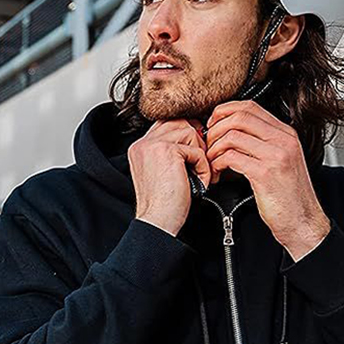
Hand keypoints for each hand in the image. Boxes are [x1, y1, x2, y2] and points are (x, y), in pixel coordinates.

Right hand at [127, 119, 210, 236]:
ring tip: (198, 173)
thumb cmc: (163, 204)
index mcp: (139, 148)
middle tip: (200, 161)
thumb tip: (193, 136)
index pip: (166, 124)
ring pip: (189, 132)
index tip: (195, 152)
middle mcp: (143, 143)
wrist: (157, 220)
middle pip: (178, 122)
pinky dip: (203, 166)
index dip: (185, 135)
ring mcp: (153, 145)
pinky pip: (196, 150)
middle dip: (195, 140)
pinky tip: (199, 181)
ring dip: (200, 153)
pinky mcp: (167, 151)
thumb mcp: (162, 171)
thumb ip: (170, 151)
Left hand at [203, 101, 329, 260]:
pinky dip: (218, 163)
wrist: (303, 220)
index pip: (250, 107)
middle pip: (239, 116)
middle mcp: (283, 140)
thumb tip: (231, 133)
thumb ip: (261, 143)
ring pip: (232, 135)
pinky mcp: (265, 172)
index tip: (214, 125)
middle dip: (216, 128)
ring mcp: (275, 154)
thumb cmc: (288, 195)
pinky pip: (231, 156)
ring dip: (214, 147)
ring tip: (213, 161)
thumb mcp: (279, 161)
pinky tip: (219, 172)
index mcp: (285, 134)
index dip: (225, 112)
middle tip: (208, 144)